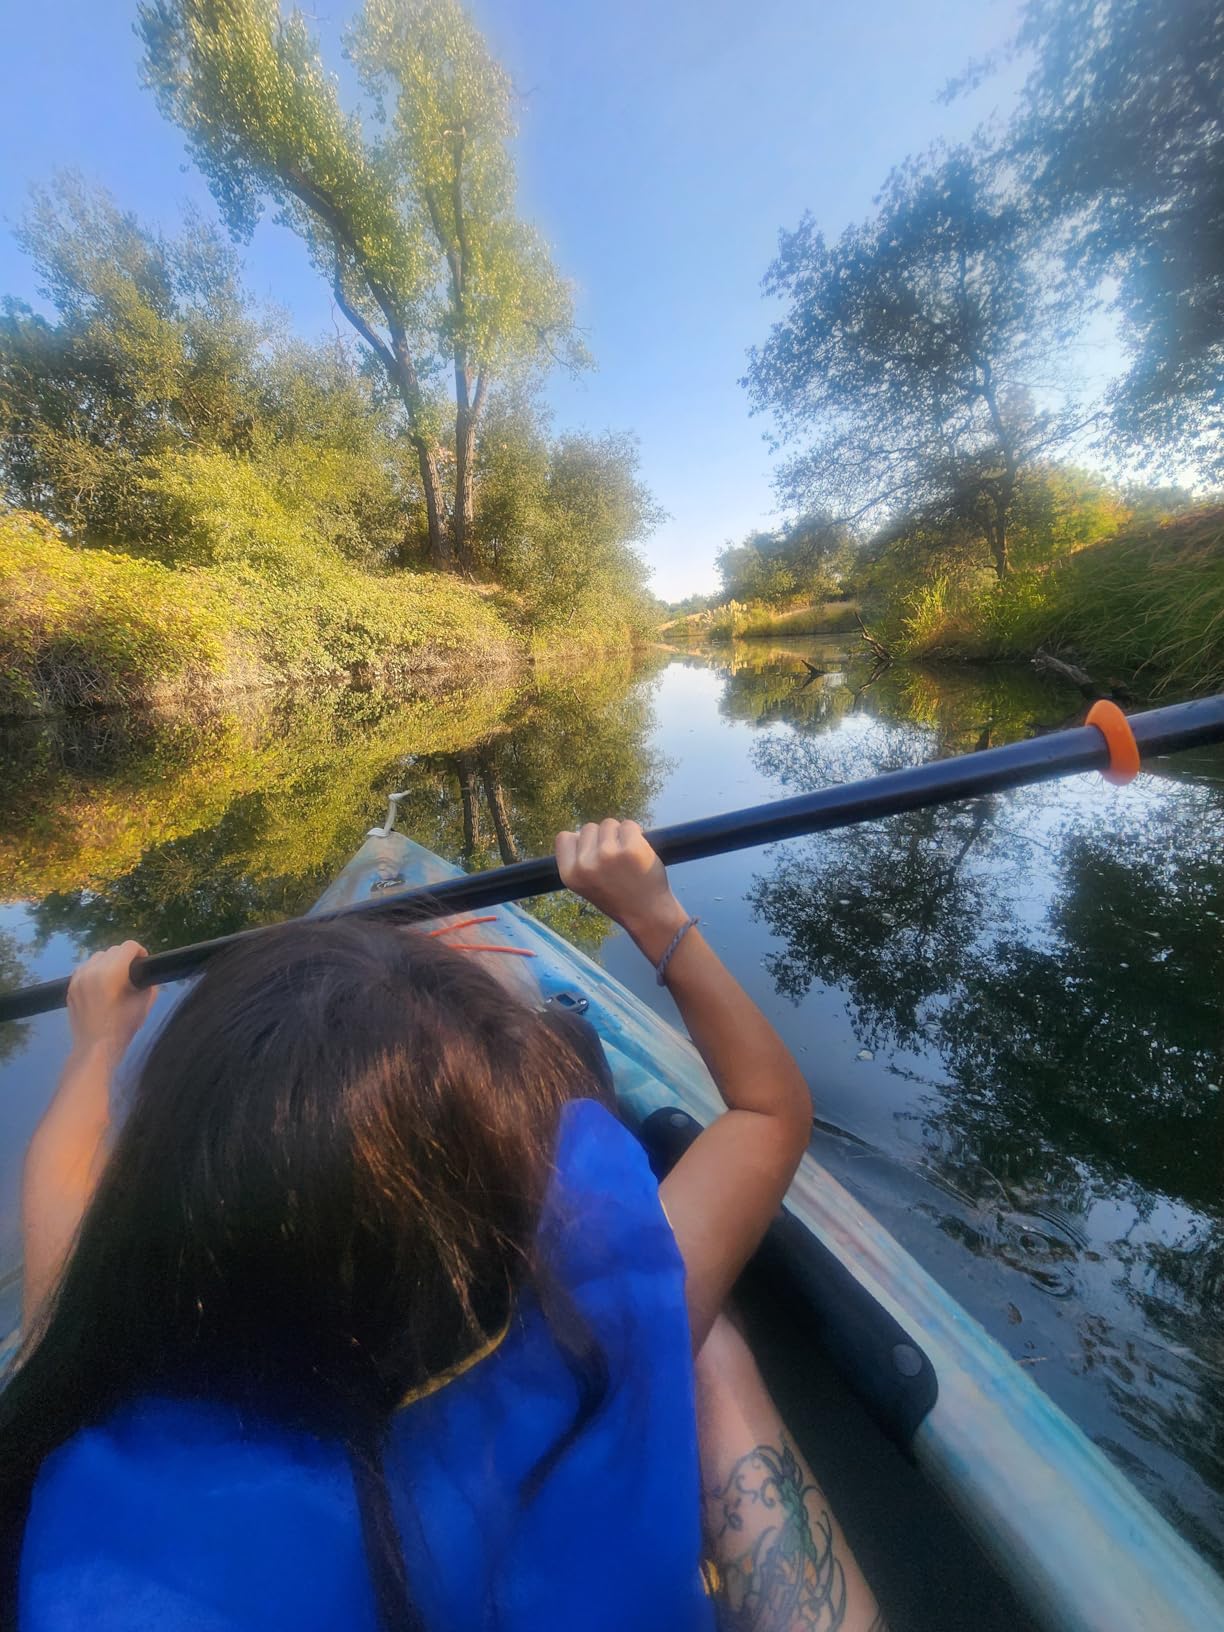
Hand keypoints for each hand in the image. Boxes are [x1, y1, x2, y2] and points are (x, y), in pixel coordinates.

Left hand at [67, 942, 156, 1059]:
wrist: (95, 1047)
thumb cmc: (123, 1027)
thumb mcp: (145, 1004)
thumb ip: (149, 983)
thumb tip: (145, 975)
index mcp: (111, 972)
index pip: (128, 947)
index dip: (140, 952)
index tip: (143, 965)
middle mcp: (92, 970)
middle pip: (113, 950)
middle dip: (125, 958)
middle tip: (132, 975)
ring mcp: (78, 978)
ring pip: (97, 957)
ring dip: (109, 963)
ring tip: (115, 980)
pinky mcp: (70, 986)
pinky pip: (85, 968)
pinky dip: (95, 971)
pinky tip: (101, 986)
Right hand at [555, 820, 687, 960]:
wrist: (647, 914)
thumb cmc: (618, 897)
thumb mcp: (586, 884)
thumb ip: (579, 860)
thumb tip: (580, 833)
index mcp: (570, 875)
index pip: (564, 838)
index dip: (580, 841)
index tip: (593, 852)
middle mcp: (585, 864)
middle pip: (588, 827)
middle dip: (602, 838)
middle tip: (615, 861)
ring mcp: (607, 855)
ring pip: (609, 824)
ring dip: (619, 835)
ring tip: (627, 857)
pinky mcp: (630, 849)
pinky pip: (629, 825)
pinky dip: (636, 833)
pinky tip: (638, 852)